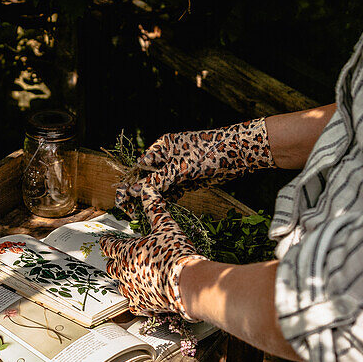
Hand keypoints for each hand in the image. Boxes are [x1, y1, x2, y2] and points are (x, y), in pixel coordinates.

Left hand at [100, 191, 203, 317]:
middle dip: (113, 262)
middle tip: (117, 259)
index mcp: (125, 251)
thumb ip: (154, 207)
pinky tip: (141, 298)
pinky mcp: (141, 304)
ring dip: (123, 280)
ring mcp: (131, 289)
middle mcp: (123, 271)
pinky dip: (136, 300)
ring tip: (130, 277)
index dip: (107, 242)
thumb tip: (146, 187)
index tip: (105, 241)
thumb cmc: (175, 252)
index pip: (108, 245)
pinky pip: (133, 304)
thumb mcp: (165, 225)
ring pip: (119, 285)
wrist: (186, 282)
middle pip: (111, 267)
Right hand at [115, 118, 273, 208]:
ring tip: (139, 215)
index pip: (139, 167)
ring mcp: (178, 169)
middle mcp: (168, 157)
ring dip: (151, 199)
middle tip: (128, 211)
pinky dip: (165, 201)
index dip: (129, 184)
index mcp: (162, 147)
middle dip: (137, 193)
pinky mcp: (188, 180)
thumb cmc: (209, 152)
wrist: (240, 153)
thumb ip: (158, 180)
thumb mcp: (181, 167)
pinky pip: (172, 192)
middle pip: (147, 177)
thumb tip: (134, 191)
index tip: (122, 201)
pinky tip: (157, 212)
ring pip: (159, 187)